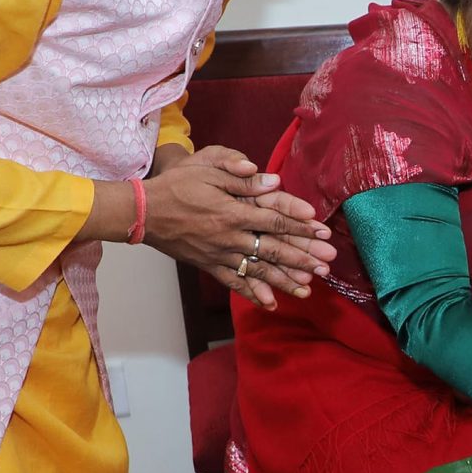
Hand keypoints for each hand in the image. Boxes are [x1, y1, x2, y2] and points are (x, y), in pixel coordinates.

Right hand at [145, 146, 334, 309]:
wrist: (143, 212)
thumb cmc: (176, 185)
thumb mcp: (206, 168)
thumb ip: (239, 176)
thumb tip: (272, 181)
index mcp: (232, 212)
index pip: (275, 221)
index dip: (301, 227)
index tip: (323, 233)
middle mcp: (229, 237)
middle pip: (273, 250)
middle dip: (303, 258)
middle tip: (328, 265)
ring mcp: (219, 254)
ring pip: (258, 270)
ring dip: (284, 280)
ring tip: (309, 289)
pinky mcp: (208, 265)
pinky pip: (234, 282)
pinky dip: (252, 293)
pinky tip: (270, 303)